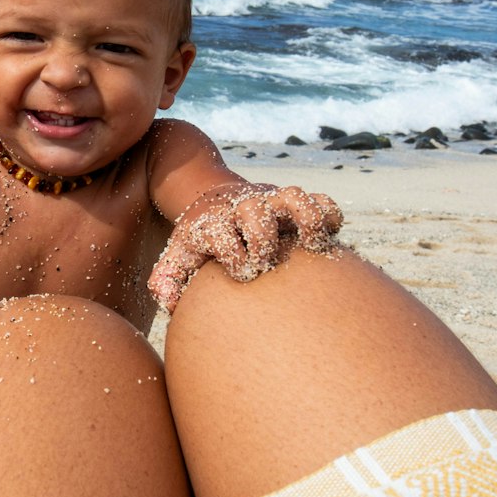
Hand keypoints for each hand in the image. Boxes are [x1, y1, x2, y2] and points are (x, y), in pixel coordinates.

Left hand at [148, 186, 342, 310]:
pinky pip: (322, 202)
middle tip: (264, 261)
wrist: (214, 199)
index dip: (231, 253)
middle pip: (254, 212)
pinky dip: (328, 217)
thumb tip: (169, 300)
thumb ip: (167, 279)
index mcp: (214, 222)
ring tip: (307, 245)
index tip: (240, 271)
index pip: (219, 232)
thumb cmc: (201, 241)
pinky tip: (324, 242)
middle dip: (261, 239)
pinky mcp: (297, 203)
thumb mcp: (179, 255)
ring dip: (304, 219)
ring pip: (294, 196)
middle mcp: (243, 209)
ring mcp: (272, 203)